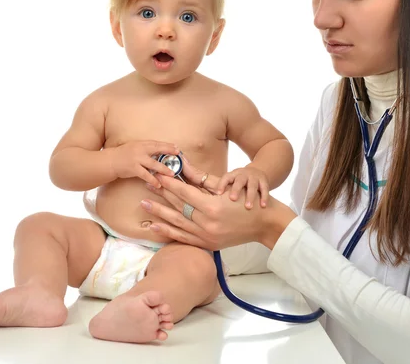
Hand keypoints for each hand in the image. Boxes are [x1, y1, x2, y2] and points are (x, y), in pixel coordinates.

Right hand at [109, 140, 179, 187]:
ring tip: (172, 174)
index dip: (167, 145)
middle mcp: (140, 149)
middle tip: (179, 155)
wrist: (109, 162)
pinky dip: (153, 180)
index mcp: (140, 144)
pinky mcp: (133, 168)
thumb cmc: (122, 155)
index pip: (156, 143)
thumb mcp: (134, 148)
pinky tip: (159, 184)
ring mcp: (137, 159)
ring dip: (164, 169)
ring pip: (154, 164)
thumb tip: (158, 152)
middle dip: (169, 152)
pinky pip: (146, 175)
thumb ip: (145, 149)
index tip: (176, 147)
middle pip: (157, 150)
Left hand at [138, 158, 296, 249]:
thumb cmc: (248, 202)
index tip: (158, 174)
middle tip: (146, 184)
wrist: (264, 224)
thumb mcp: (226, 187)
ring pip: (177, 223)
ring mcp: (206, 236)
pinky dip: (168, 231)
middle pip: (178, 206)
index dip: (169, 182)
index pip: (184, 192)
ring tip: (144, 204)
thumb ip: (202, 178)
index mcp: (212, 207)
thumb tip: (184, 165)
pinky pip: (182, 238)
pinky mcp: (207, 244)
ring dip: (159, 213)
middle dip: (161, 194)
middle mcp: (207, 223)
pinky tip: (155, 225)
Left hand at [214, 166, 269, 208]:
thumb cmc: (238, 184)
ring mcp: (254, 178)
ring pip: (252, 185)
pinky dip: (264, 197)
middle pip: (239, 181)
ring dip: (250, 195)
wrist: (257, 173)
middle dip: (236, 189)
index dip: (222, 184)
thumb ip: (215, 187)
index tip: (218, 193)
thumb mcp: (229, 183)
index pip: (226, 177)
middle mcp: (243, 175)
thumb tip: (201, 193)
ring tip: (248, 207)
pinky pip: (265, 189)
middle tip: (232, 199)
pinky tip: (263, 206)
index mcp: (233, 175)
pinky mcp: (264, 181)